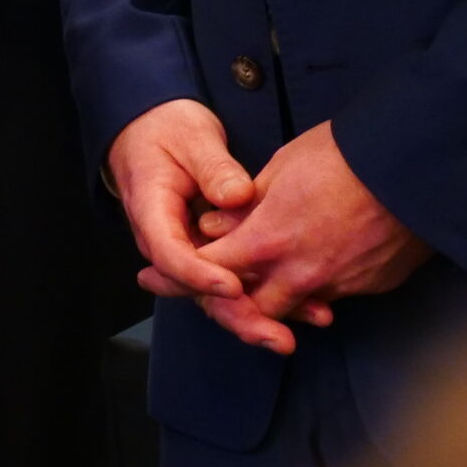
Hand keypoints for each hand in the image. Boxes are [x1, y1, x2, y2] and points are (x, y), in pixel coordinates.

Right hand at [108, 98, 293, 351]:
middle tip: (279, 337)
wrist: (151, 131)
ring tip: (316, 319)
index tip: (234, 285)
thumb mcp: (190, 139)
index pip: (171, 255)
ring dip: (266, 310)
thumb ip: (213, 168)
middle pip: (197, 289)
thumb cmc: (168, 130)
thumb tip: (237, 196)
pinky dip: (273, 291)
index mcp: (151, 212)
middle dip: (240, 315)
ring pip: (221, 290)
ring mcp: (191, 249)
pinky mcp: (212, 249)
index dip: (201, 276)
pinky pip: (237, 276)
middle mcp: (168, 241)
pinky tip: (316, 302)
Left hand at [189, 122, 429, 349]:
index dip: (179, 278)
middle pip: (248, 306)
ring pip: (291, 306)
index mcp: (269, 239)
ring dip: (271, 299)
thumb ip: (242, 204)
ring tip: (258, 282)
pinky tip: (308, 269)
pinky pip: (330, 295)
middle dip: (226, 302)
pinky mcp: (370, 285)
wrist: (414, 165)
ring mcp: (339, 283)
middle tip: (211, 291)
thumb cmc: (344, 156)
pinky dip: (312, 289)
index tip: (157, 278)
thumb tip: (212, 224)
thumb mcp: (281, 167)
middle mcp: (301, 272)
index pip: (210, 273)